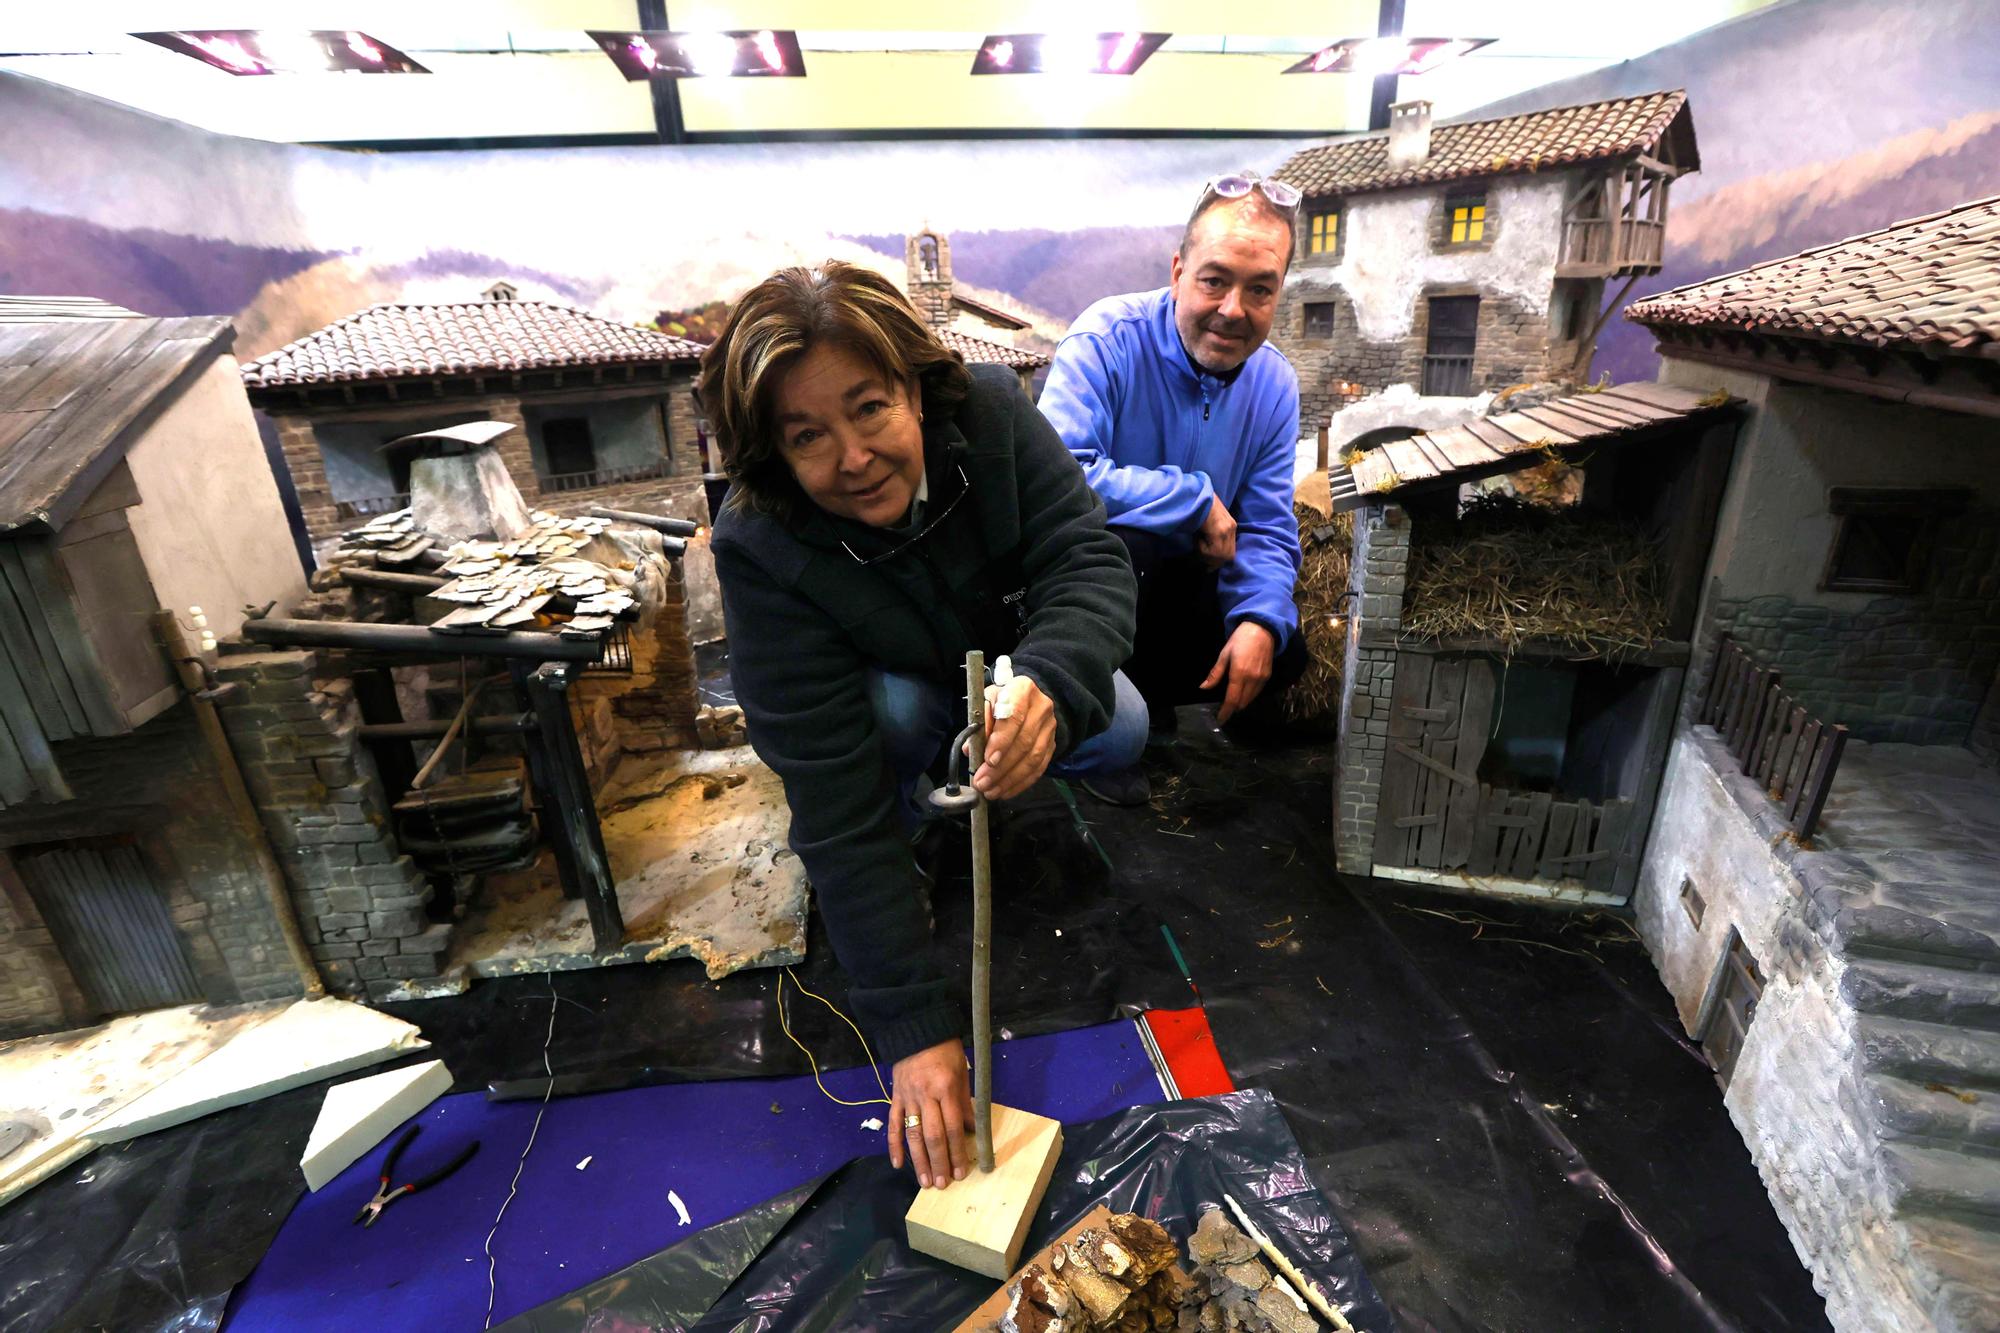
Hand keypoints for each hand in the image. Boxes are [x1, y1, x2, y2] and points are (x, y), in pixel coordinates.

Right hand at [887, 1038, 973, 1188]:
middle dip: (938, 1162)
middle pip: (932, 1136)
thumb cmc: (946, 1050)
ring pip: (912, 1135)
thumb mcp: (962, 1072)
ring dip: (919, 1160)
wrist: (916, 1030)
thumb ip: (965, 1102)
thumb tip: (971, 1130)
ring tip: (925, 1181)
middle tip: (942, 1184)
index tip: (960, 1171)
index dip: (957, 1151)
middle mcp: (925, 1096)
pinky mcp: (895, 1098)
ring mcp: (907, 1098)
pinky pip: (893, 1125)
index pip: (952, 1127)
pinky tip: (898, 1163)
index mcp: (945, 1088)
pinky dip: (894, 1145)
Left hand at [973, 674, 1055, 799]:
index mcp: (1022, 689)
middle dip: (1001, 767)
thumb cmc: (1000, 702)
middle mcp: (1042, 707)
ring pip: (1033, 758)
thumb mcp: (985, 703)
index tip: (988, 759)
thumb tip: (970, 750)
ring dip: (1010, 779)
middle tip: (982, 782)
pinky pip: (1039, 768)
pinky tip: (1005, 791)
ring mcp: (1050, 727)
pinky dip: (1021, 783)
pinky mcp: (1052, 744)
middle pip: (1024, 741)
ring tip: (991, 791)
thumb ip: (978, 723)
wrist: (1026, 700)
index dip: (1001, 740)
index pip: (1014, 716)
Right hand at [1197, 497, 1237, 568]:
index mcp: (1231, 525)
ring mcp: (1227, 529)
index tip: (1209, 567)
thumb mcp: (1208, 521)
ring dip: (1206, 554)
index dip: (1219, 560)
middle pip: (1228, 556)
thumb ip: (1211, 534)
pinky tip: (1196, 537)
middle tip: (1204, 563)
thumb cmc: (1198, 505)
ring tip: (1197, 543)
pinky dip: (1202, 548)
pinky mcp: (1219, 531)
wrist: (1196, 493)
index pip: (1230, 551)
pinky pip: (1212, 549)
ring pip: (1219, 555)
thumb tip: (1206, 548)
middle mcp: (1231, 528)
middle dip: (1215, 562)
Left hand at [1201, 622, 1275, 723]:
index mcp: (1239, 674)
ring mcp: (1262, 679)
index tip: (1220, 720)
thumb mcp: (1224, 655)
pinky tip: (1243, 693)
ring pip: (1250, 699)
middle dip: (1232, 708)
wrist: (1262, 629)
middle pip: (1242, 702)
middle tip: (1223, 710)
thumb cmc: (1240, 640)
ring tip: (1232, 703)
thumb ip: (1215, 673)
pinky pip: (1257, 692)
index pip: (1232, 700)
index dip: (1226, 712)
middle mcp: (1252, 679)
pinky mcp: (1268, 676)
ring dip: (1241, 703)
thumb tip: (1204, 687)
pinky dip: (1249, 696)